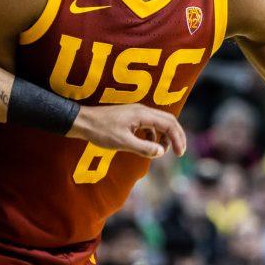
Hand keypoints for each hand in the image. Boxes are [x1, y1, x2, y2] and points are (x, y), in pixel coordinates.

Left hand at [69, 103, 185, 158]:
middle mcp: (142, 110)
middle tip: (180, 152)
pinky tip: (149, 145)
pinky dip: (155, 135)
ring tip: (162, 151)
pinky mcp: (132, 117)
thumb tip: (161, 152)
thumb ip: (143, 148)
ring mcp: (137, 112)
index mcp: (143, 114)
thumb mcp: (123, 143)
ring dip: (166, 136)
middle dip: (177, 136)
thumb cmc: (100, 131)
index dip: (178, 139)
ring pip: (160, 122)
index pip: (169, 124)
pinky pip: (150, 124)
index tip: (180, 154)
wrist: (83, 122)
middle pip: (169, 120)